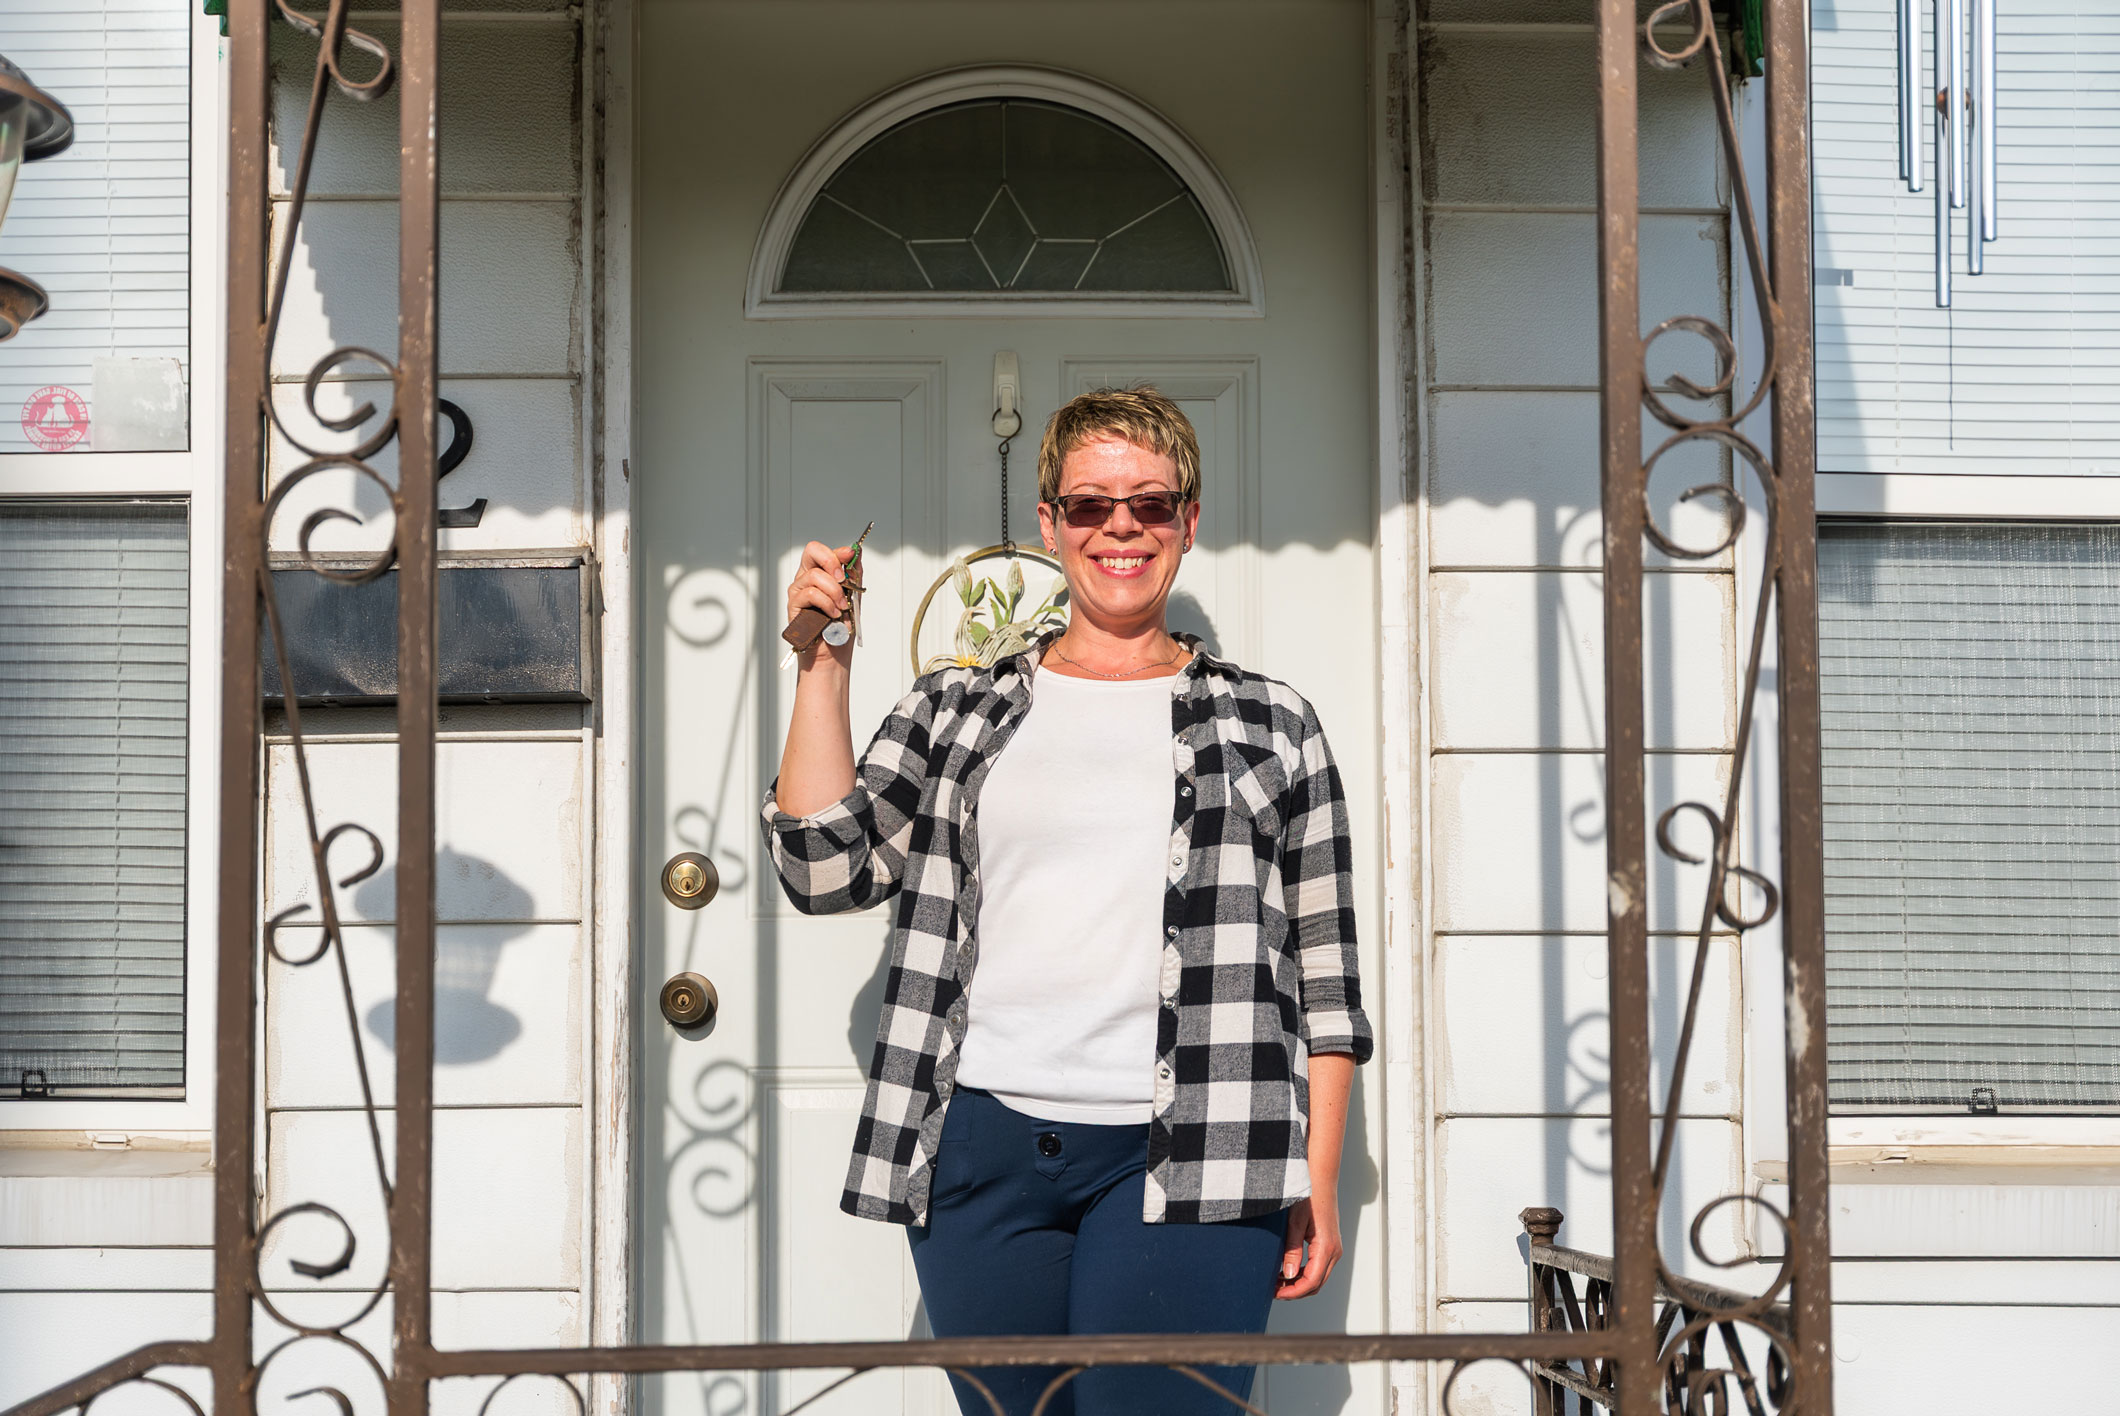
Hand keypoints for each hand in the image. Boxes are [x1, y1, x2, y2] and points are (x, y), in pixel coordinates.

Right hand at [786, 540, 854, 666]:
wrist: (833, 653)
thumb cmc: (840, 628)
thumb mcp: (853, 597)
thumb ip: (853, 575)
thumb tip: (856, 555)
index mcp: (820, 574)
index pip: (823, 552)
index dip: (838, 551)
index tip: (851, 554)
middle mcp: (806, 579)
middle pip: (811, 551)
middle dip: (831, 560)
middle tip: (842, 578)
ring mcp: (798, 591)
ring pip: (813, 575)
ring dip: (834, 591)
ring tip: (842, 607)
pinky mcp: (794, 606)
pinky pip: (810, 594)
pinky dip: (826, 603)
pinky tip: (833, 614)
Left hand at [1275, 1195, 1341, 1299]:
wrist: (1320, 1181)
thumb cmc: (1308, 1197)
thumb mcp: (1294, 1223)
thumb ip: (1291, 1250)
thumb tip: (1287, 1275)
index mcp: (1326, 1248)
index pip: (1311, 1282)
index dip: (1292, 1292)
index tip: (1275, 1292)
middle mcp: (1334, 1252)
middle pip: (1316, 1284)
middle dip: (1295, 1291)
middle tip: (1273, 1289)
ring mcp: (1334, 1250)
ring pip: (1318, 1278)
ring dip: (1299, 1284)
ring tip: (1277, 1281)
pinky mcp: (1330, 1246)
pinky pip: (1319, 1268)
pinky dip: (1304, 1275)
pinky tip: (1288, 1271)